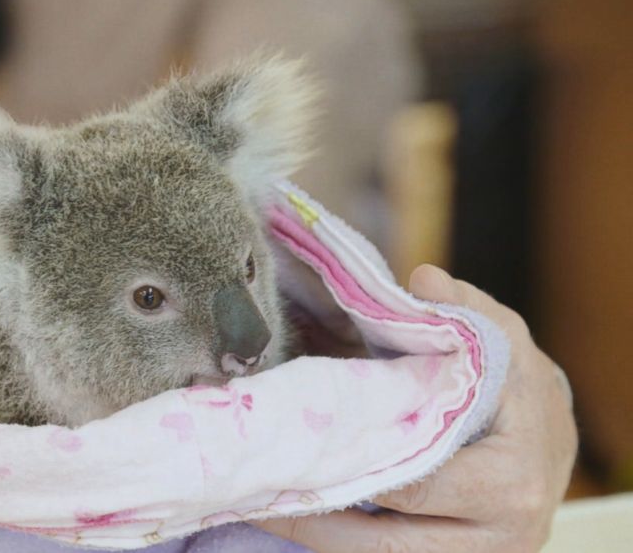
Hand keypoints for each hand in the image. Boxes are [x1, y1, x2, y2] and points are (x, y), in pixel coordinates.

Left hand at [255, 264, 577, 551]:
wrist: (550, 446)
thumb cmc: (522, 391)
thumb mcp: (503, 341)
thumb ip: (463, 310)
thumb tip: (422, 279)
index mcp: (511, 481)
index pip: (419, 483)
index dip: (355, 464)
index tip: (295, 447)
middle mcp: (497, 535)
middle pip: (388, 540)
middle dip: (318, 515)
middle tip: (256, 487)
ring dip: (316, 534)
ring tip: (258, 504)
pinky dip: (336, 537)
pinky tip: (289, 512)